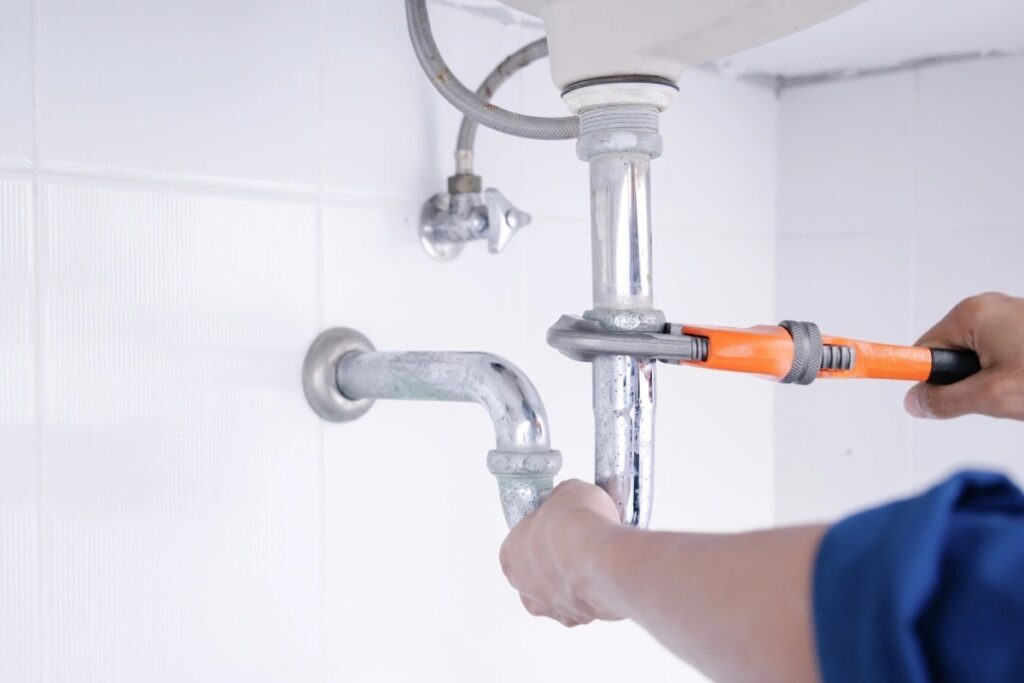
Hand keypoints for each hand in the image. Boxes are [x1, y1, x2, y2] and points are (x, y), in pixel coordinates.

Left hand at [498, 479, 623, 626]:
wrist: (603, 557)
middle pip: (537, 571)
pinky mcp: (577, 619)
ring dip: (575, 578)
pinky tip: (606, 575)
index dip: (542, 531)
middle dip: (556, 559)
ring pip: (560, 592)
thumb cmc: (576, 525)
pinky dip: (594, 592)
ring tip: (597, 558)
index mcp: (510, 554)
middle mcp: (524, 586)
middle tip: (579, 541)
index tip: (559, 524)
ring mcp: (550, 606)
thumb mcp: (567, 492)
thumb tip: (570, 502)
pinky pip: (585, 604)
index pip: (520, 542)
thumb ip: (562, 502)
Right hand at [905, 292, 1023, 419]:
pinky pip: (997, 352)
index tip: (904, 388)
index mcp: (971, 314)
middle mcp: (986, 307)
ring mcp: (1007, 315)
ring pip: (975, 356)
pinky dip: (1006, 369)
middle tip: (992, 394)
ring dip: (988, 377)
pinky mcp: (1021, 325)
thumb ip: (946, 400)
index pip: (922, 350)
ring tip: (1016, 385)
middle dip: (964, 381)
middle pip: (947, 354)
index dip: (920, 375)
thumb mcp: (994, 395)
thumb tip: (916, 401)